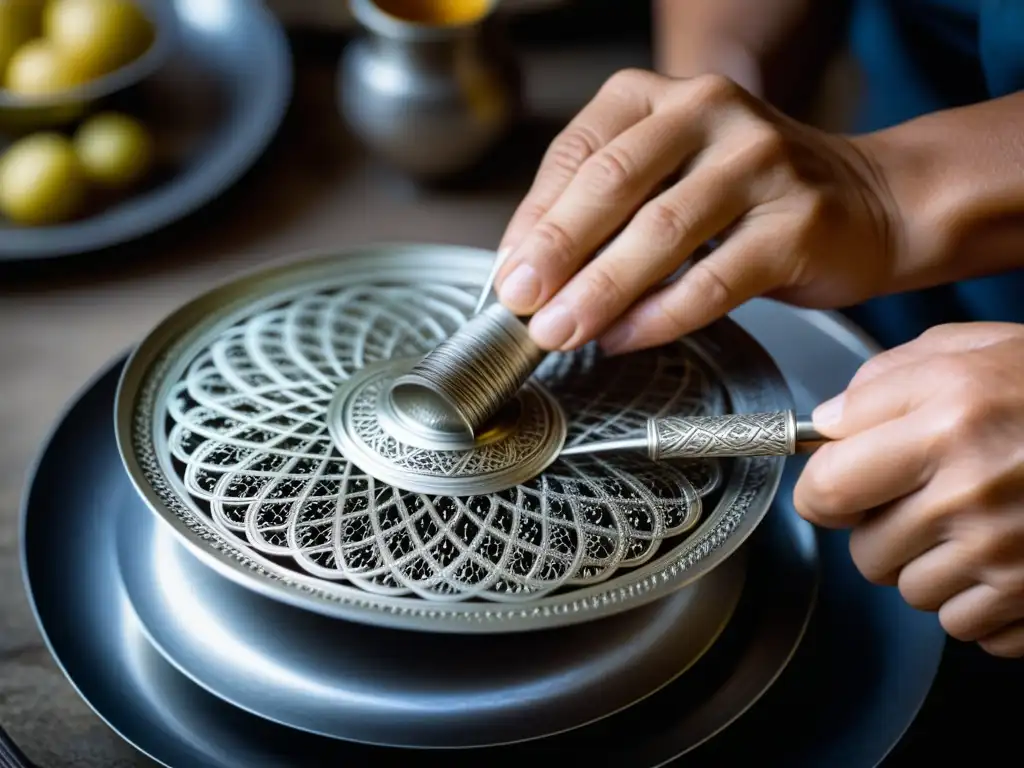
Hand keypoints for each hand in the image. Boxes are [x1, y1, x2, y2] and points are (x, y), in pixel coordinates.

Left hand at [494, 68, 901, 353]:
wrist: (869, 200)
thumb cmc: (750, 194)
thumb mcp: (667, 176)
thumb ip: (603, 212)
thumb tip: (528, 273)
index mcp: (661, 96)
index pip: (578, 154)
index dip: (532, 221)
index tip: (506, 276)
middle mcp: (709, 112)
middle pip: (613, 186)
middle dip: (556, 254)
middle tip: (520, 305)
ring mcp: (760, 161)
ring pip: (661, 232)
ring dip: (600, 291)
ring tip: (560, 331)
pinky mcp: (797, 221)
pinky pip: (714, 278)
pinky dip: (660, 315)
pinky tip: (624, 338)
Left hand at [795, 322, 1023, 657]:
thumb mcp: (964, 348)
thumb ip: (881, 383)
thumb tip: (828, 427)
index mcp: (944, 422)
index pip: (828, 490)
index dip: (821, 494)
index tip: (833, 490)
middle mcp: (972, 493)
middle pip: (866, 553)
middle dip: (881, 531)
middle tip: (923, 499)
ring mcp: (1009, 553)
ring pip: (913, 593)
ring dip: (930, 566)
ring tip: (973, 522)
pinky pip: (966, 625)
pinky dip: (977, 600)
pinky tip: (1004, 555)